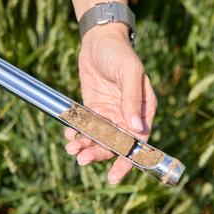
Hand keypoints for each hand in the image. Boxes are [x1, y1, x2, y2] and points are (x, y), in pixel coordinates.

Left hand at [63, 23, 156, 184]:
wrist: (98, 38)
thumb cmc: (119, 52)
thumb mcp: (128, 72)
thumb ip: (132, 99)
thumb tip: (138, 128)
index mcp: (143, 110)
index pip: (138, 142)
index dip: (127, 160)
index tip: (114, 175)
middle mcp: (128, 116)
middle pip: (115, 145)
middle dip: (99, 155)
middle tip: (82, 160)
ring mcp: (110, 114)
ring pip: (99, 139)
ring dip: (86, 148)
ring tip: (73, 150)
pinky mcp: (93, 109)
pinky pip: (86, 129)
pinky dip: (78, 136)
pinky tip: (69, 137)